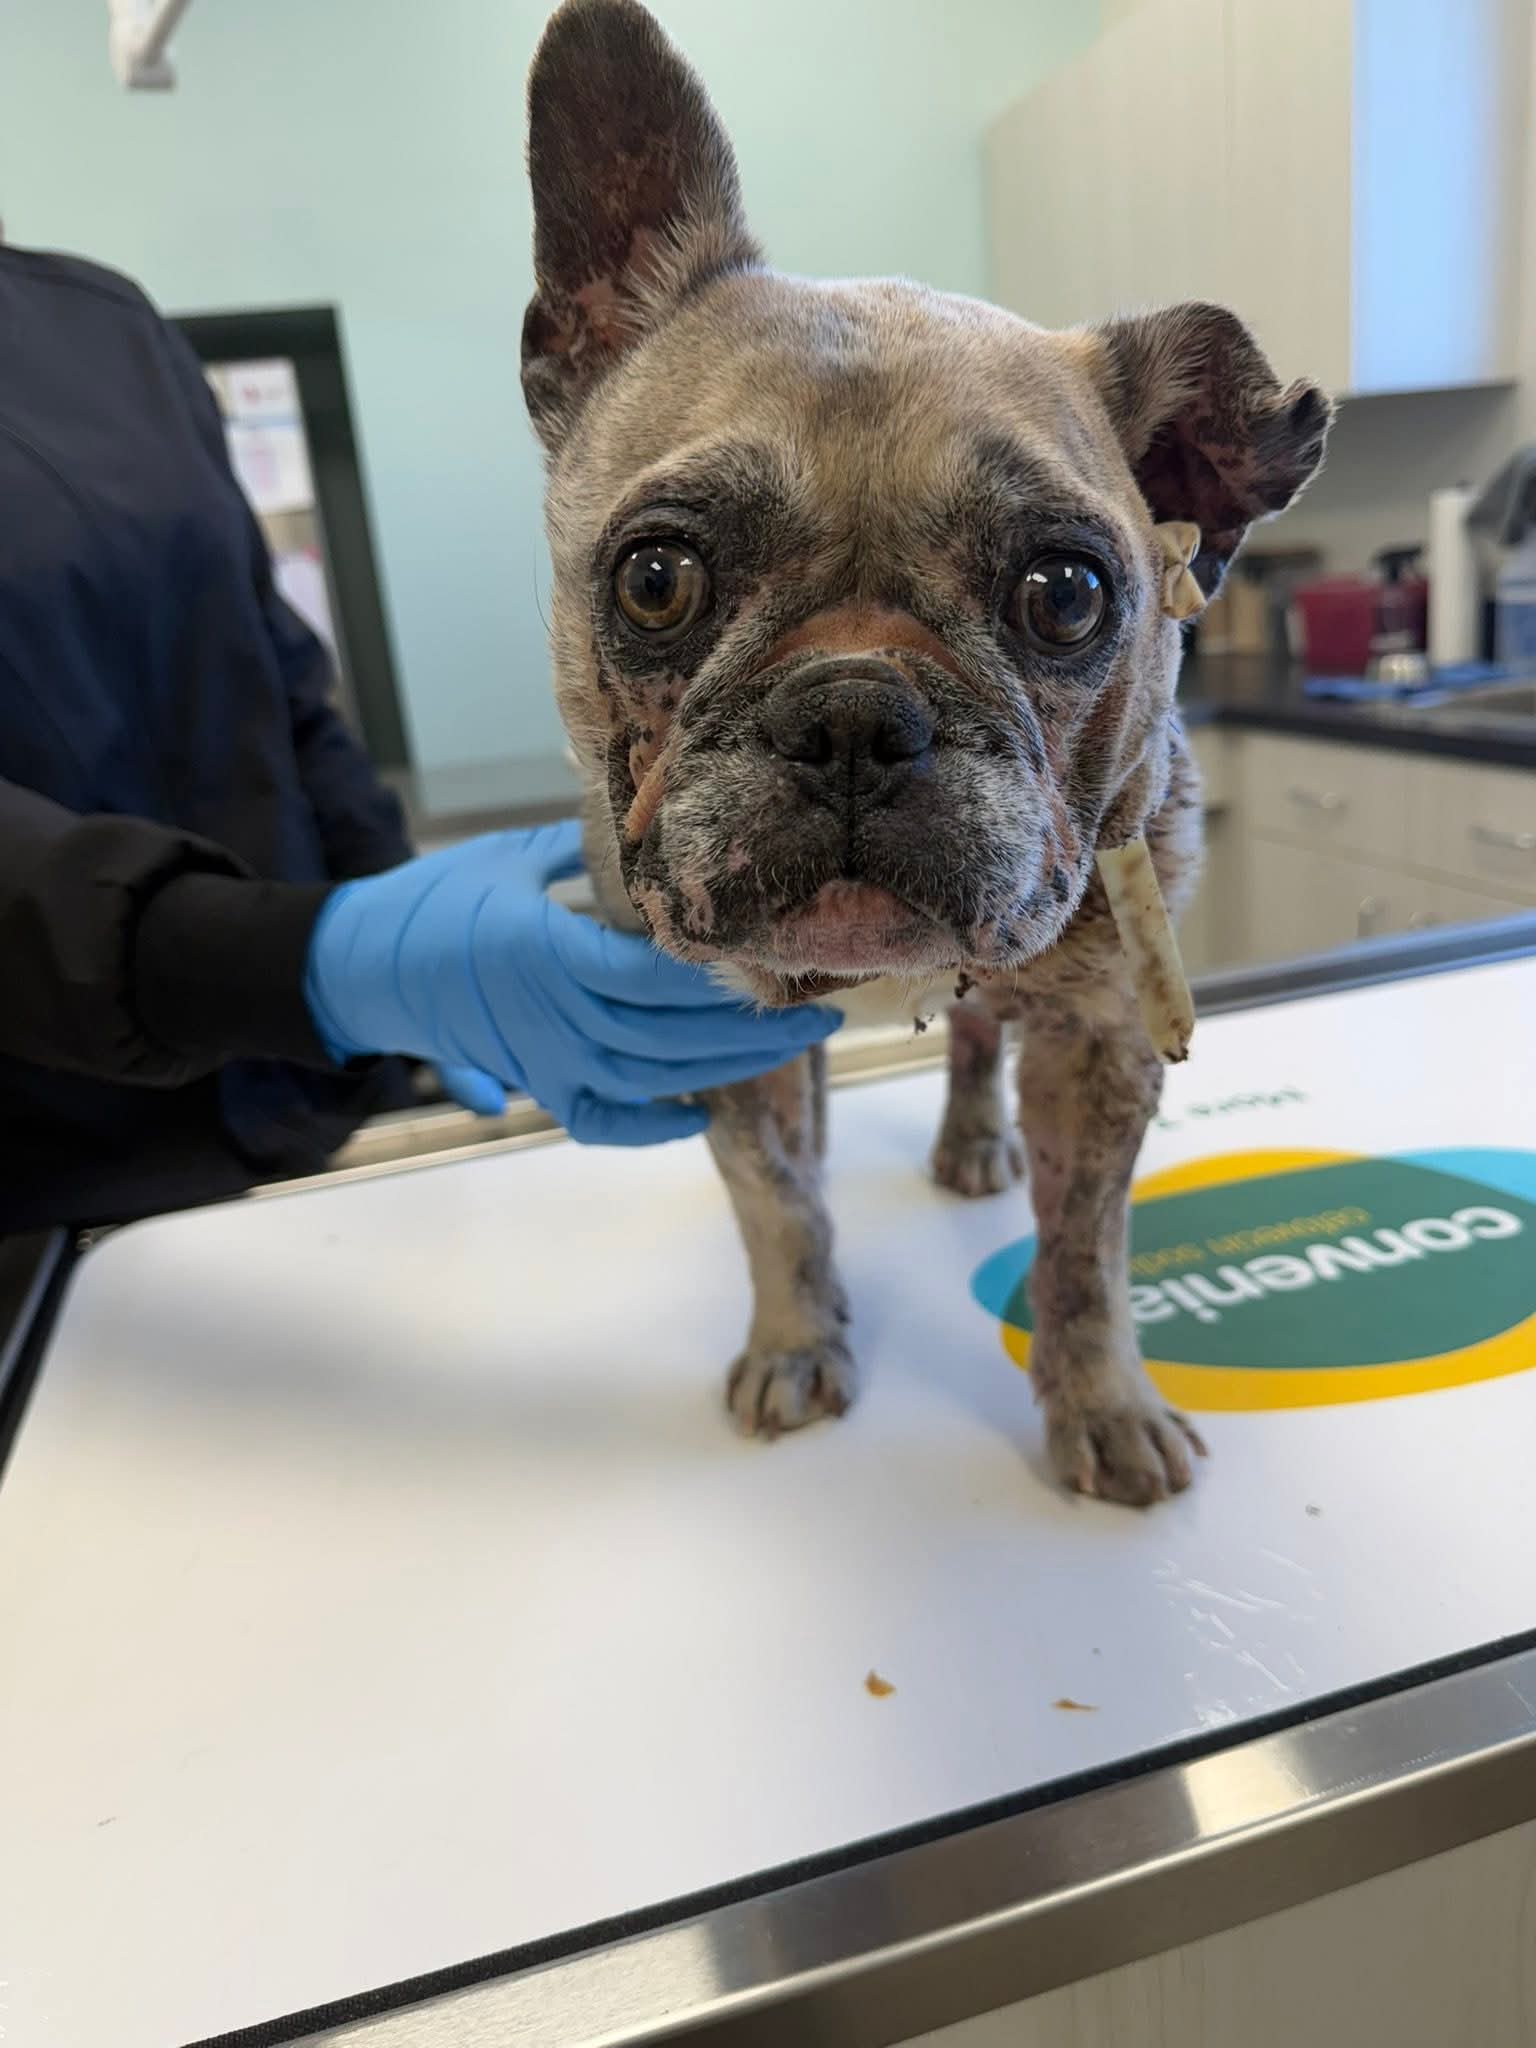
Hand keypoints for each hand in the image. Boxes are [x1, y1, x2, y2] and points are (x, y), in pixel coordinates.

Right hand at [304, 821, 840, 1144]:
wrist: (358, 967)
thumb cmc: (434, 900)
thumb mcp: (509, 858)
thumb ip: (584, 850)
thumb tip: (655, 828)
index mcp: (547, 953)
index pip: (652, 978)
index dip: (719, 980)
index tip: (776, 965)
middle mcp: (551, 1017)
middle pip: (670, 1037)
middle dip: (751, 1031)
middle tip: (818, 1014)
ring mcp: (543, 1060)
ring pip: (651, 1079)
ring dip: (722, 1070)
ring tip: (780, 1047)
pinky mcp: (533, 1084)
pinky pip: (601, 1119)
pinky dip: (651, 1126)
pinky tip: (697, 1111)